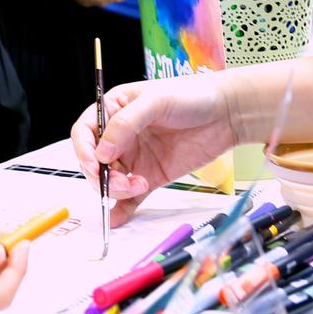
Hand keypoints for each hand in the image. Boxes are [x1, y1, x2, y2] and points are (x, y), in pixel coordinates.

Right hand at [73, 73, 244, 225]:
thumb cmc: (192, 95)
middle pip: (95, 162)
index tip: (97, 164)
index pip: (85, 132)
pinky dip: (121, 209)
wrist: (228, 113)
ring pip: (111, 180)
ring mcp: (135, 157)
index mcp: (114, 109)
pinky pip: (130, 197)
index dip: (84, 150)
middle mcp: (120, 135)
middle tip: (124, 181)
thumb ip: (126, 124)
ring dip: (117, 190)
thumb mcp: (156, 101)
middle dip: (103, 175)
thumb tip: (102, 152)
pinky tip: (118, 218)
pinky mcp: (151, 175)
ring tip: (140, 186)